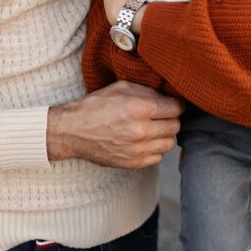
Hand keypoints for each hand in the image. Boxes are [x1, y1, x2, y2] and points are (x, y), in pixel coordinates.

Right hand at [47, 81, 182, 168]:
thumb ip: (149, 91)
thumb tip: (169, 96)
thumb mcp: (122, 87)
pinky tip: (145, 141)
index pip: (177, 108)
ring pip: (170, 143)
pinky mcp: (132, 163)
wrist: (72, 131)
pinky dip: (155, 149)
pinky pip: (158, 157)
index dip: (176, 104)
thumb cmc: (97, 106)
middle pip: (176, 126)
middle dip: (171, 119)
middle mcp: (141, 131)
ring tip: (153, 129)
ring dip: (165, 135)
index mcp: (140, 109)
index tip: (171, 104)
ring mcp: (137, 150)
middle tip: (161, 116)